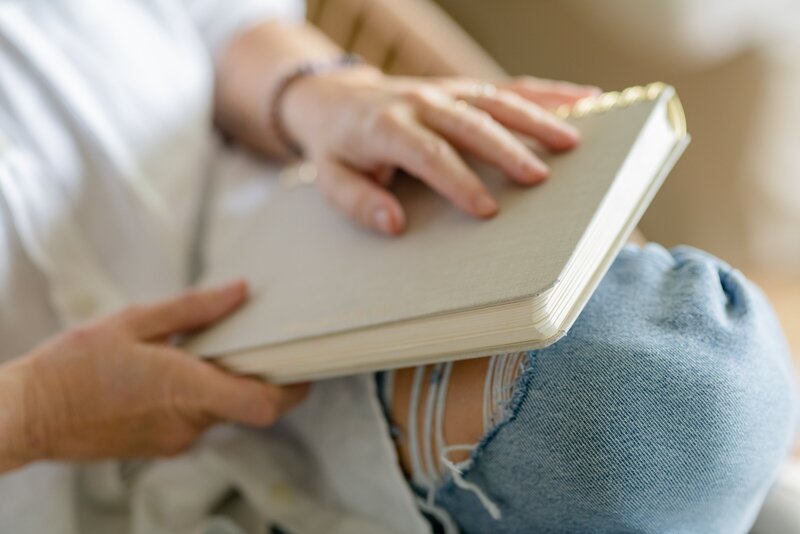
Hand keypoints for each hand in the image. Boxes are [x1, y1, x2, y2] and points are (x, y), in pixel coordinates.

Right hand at [0, 281, 307, 471]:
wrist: (28, 415)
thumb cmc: (74, 366)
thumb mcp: (135, 322)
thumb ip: (193, 309)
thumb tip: (241, 291)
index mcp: (187, 389)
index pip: (262, 404)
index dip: (293, 388)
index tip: (305, 367)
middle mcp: (188, 422)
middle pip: (248, 405)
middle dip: (259, 376)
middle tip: (259, 342)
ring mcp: (174, 439)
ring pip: (221, 411)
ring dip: (225, 383)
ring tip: (208, 347)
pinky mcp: (160, 446)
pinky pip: (197, 419)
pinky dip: (201, 396)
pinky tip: (179, 370)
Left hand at [281, 68, 598, 233]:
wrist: (333, 97)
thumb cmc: (336, 146)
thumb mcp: (330, 177)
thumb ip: (357, 201)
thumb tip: (393, 223)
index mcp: (385, 126)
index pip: (428, 153)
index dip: (458, 181)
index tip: (487, 210)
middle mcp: (420, 102)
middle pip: (470, 123)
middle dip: (507, 150)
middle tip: (541, 178)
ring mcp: (444, 90)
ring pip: (496, 100)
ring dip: (536, 118)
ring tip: (574, 140)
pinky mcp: (461, 87)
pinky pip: (506, 87)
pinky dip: (544, 93)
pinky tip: (582, 99)